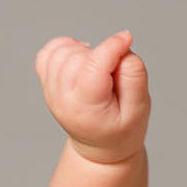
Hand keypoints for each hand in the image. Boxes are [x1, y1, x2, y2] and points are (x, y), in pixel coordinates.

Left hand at [34, 30, 150, 163]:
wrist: (100, 147)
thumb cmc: (122, 128)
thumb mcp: (139, 109)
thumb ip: (134, 76)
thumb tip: (122, 47)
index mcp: (85, 108)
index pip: (92, 67)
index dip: (112, 46)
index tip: (127, 39)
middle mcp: (62, 98)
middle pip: (78, 56)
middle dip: (102, 55)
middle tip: (113, 76)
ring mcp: (51, 90)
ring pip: (62, 50)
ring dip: (84, 51)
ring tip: (98, 69)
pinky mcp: (46, 82)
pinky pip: (48, 51)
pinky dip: (65, 48)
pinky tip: (81, 60)